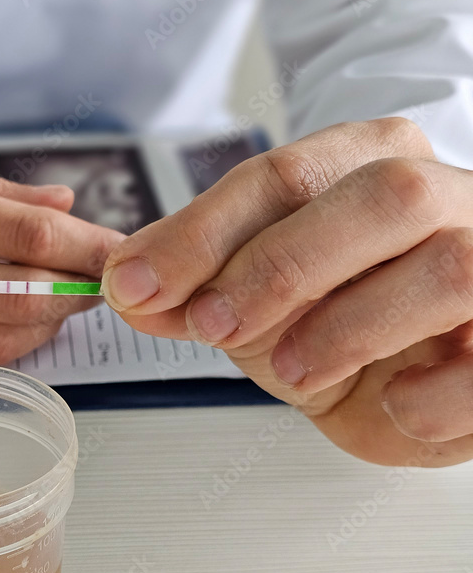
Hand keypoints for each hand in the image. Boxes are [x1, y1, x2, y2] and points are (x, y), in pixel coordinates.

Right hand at [0, 152, 123, 376]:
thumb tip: (60, 200)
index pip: (25, 234)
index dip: (84, 248)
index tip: (120, 251)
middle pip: (21, 297)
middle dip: (73, 293)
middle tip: (100, 281)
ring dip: (44, 325)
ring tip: (64, 304)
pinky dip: (0, 346)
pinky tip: (14, 327)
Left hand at [102, 118, 472, 466]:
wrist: (432, 385)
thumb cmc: (348, 330)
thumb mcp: (258, 309)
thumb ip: (197, 292)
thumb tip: (131, 289)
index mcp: (374, 169)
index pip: (286, 176)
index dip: (204, 231)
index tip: (136, 282)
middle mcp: (449, 200)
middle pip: (383, 196)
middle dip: (280, 265)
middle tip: (212, 324)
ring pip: (448, 267)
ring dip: (348, 327)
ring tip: (294, 370)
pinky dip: (432, 394)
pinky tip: (395, 403)